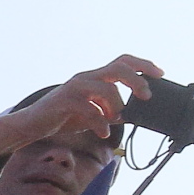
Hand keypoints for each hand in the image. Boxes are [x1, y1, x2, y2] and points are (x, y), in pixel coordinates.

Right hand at [0, 57, 159, 157]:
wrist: (32, 124)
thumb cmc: (66, 116)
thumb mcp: (96, 113)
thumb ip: (114, 111)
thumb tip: (136, 115)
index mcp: (96, 78)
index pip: (122, 62)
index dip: (143, 64)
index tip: (160, 74)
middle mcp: (86, 78)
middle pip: (118, 68)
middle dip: (137, 80)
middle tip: (146, 96)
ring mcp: (74, 88)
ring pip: (106, 87)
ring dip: (117, 105)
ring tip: (116, 118)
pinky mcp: (63, 101)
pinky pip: (89, 109)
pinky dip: (100, 122)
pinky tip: (103, 132)